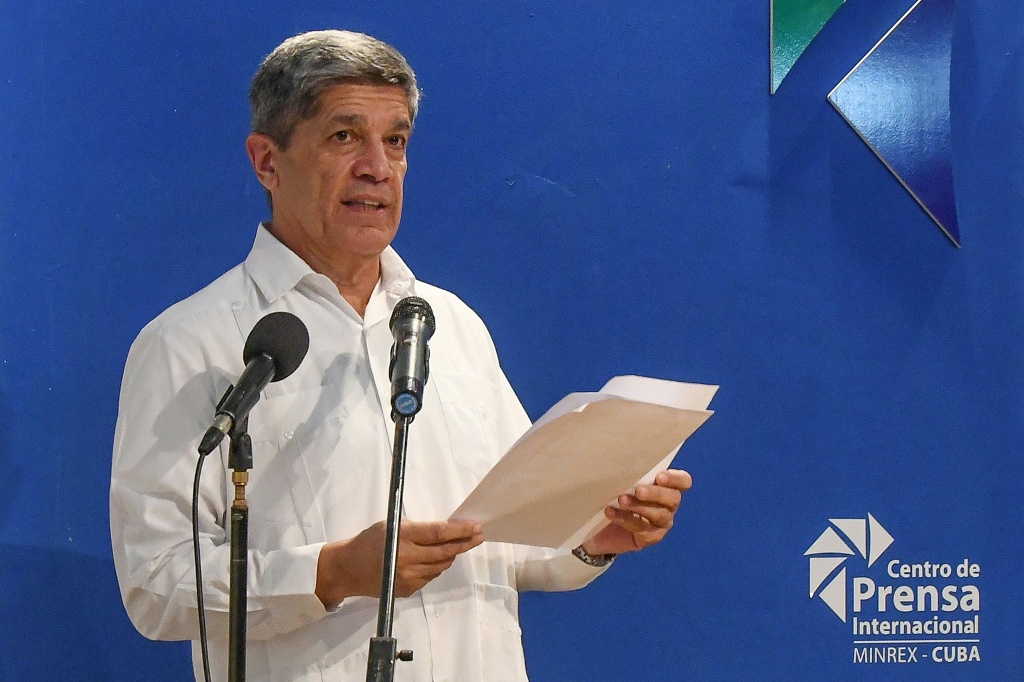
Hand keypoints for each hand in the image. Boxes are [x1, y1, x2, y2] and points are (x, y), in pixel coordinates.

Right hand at [315, 519, 482, 607]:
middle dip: (465, 543)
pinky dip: (436, 566)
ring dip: (451, 555)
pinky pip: (431, 576)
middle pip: (445, 551)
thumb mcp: (391, 526)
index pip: (438, 533)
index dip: (460, 530)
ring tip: (456, 545)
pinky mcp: (408, 590)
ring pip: (441, 565)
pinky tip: (433, 559)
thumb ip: (417, 529)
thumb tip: (446, 530)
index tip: (476, 526)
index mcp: (402, 538)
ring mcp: (408, 577)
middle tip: (478, 535)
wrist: (348, 569)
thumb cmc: (369, 541)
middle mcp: (407, 559)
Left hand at [581, 469, 691, 555]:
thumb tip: (622, 461)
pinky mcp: (650, 537)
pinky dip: (625, 519)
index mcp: (667, 486)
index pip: (683, 481)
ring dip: (640, 506)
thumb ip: (630, 475)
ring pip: (659, 515)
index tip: (659, 477)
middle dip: (656, 493)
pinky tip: (611, 512)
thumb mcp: (622, 483)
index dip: (675, 478)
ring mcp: (661, 523)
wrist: (602, 528)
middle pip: (673, 499)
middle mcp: (669, 505)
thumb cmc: (616, 497)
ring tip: (622, 500)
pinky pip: (642, 528)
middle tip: (638, 490)